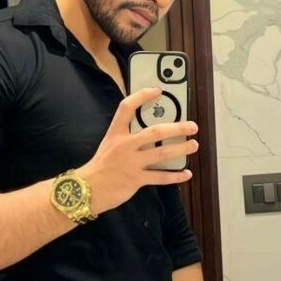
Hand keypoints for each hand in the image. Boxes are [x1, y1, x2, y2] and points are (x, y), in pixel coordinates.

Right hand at [78, 87, 197, 213]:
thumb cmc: (100, 167)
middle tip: (192, 126)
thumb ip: (126, 138)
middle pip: (154, 132)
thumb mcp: (108, 145)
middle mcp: (124, 145)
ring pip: (162, 154)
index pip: (127, 108)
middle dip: (177, 128)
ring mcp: (131, 163)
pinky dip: (175, 176)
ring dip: (181, 149)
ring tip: (193, 145)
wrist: (86, 190)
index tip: (158, 91)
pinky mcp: (136, 180)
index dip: (142, 96)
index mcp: (115, 134)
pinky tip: (186, 174)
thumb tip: (151, 134)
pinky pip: (160, 177)